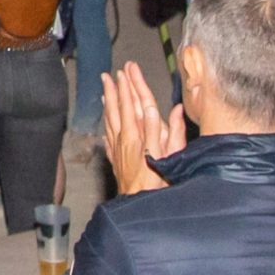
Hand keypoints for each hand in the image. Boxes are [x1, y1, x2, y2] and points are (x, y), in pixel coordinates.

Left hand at [103, 62, 184, 194]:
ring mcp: (117, 148)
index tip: (127, 71)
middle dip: (115, 89)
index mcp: (138, 135)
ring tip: (104, 87)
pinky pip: (107, 135)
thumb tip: (170, 109)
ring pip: (110, 119)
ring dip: (108, 101)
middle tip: (110, 73)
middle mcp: (125, 138)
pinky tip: (105, 116)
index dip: (131, 86)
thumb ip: (170, 132)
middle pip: (119, 108)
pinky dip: (106, 122)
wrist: (139, 203)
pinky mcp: (115, 158)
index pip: (134, 104)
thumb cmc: (159, 181)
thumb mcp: (169, 156)